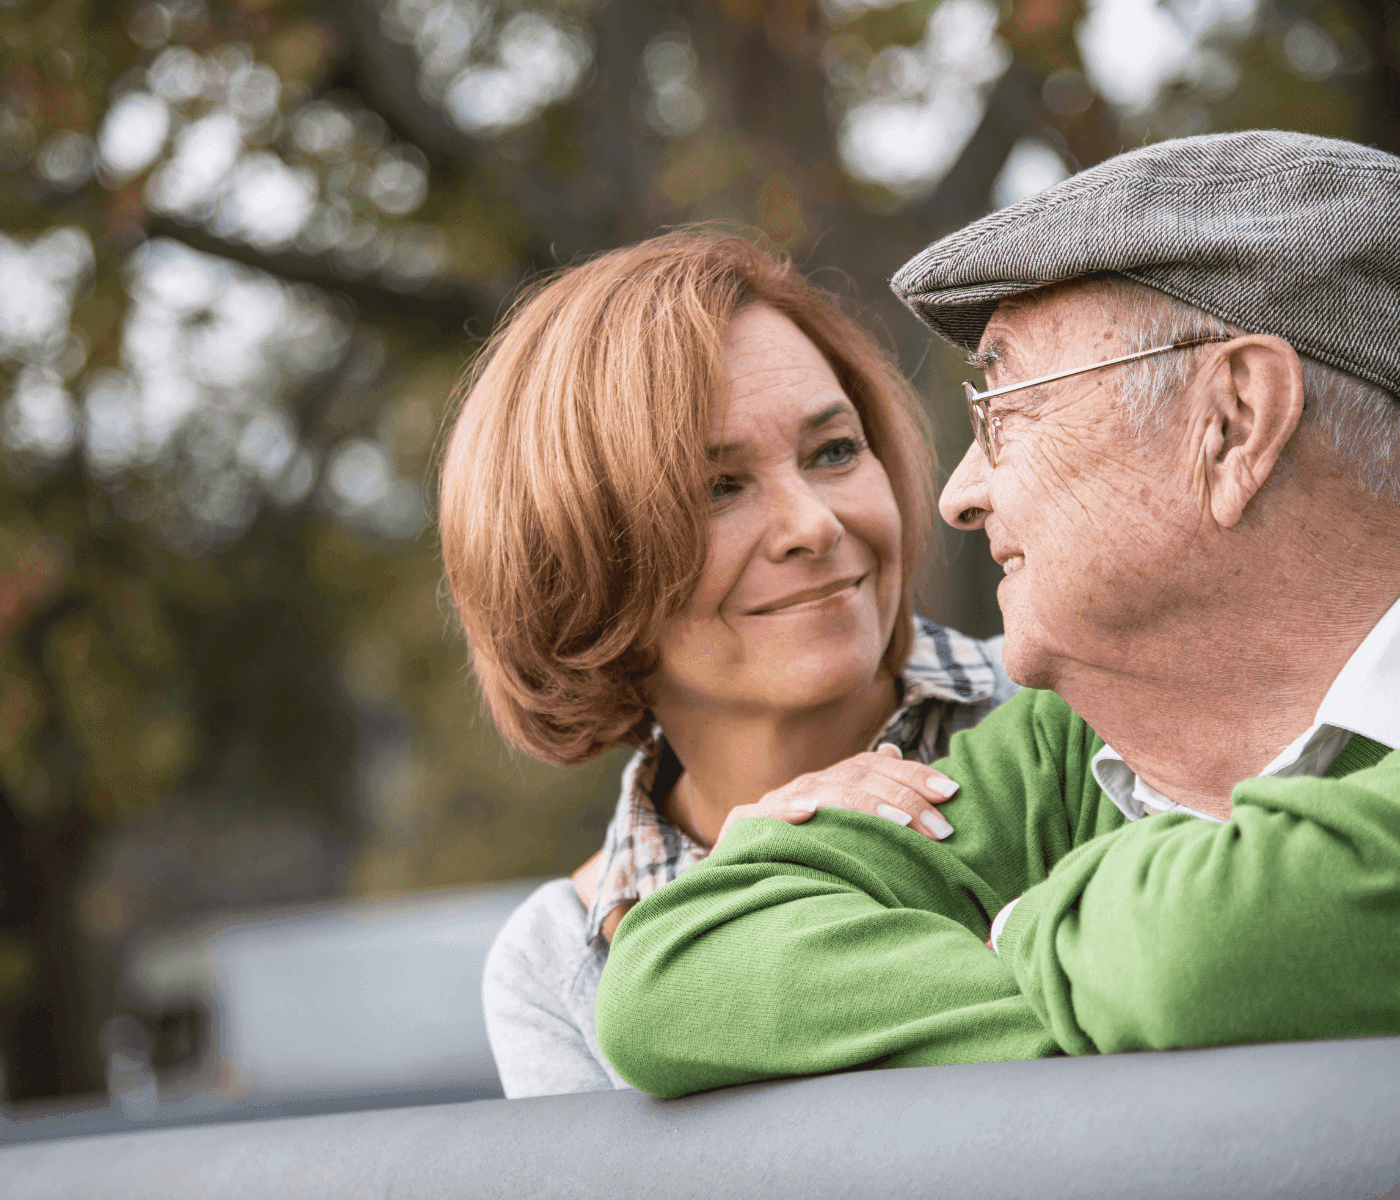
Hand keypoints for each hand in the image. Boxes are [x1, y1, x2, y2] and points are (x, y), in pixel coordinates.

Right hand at [713, 743, 958, 850]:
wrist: (739, 870)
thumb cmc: (800, 845)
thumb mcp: (835, 818)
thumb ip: (864, 786)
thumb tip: (892, 751)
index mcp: (832, 782)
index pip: (877, 767)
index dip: (913, 776)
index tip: (952, 792)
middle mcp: (808, 786)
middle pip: (859, 779)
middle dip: (904, 799)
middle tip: (941, 829)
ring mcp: (777, 804)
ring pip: (825, 794)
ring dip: (863, 805)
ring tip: (899, 823)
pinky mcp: (747, 825)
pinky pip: (766, 816)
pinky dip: (786, 812)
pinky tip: (809, 812)